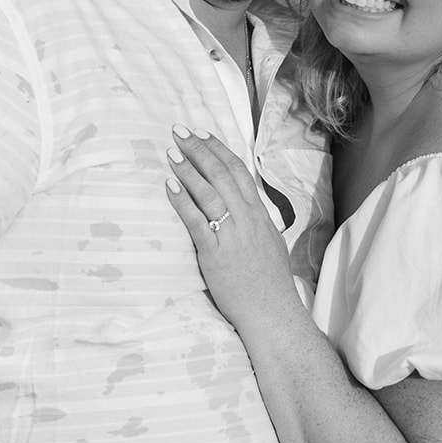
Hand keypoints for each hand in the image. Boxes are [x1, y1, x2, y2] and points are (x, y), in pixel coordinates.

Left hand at [166, 129, 297, 330]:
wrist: (271, 311)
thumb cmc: (268, 282)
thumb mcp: (269, 242)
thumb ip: (255, 221)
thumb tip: (245, 205)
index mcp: (259, 214)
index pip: (239, 171)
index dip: (219, 150)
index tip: (202, 133)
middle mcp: (247, 219)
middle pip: (221, 175)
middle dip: (199, 150)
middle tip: (179, 131)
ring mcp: (232, 235)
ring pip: (209, 193)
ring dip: (188, 170)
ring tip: (171, 152)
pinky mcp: (215, 254)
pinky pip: (197, 222)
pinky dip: (182, 201)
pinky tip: (169, 186)